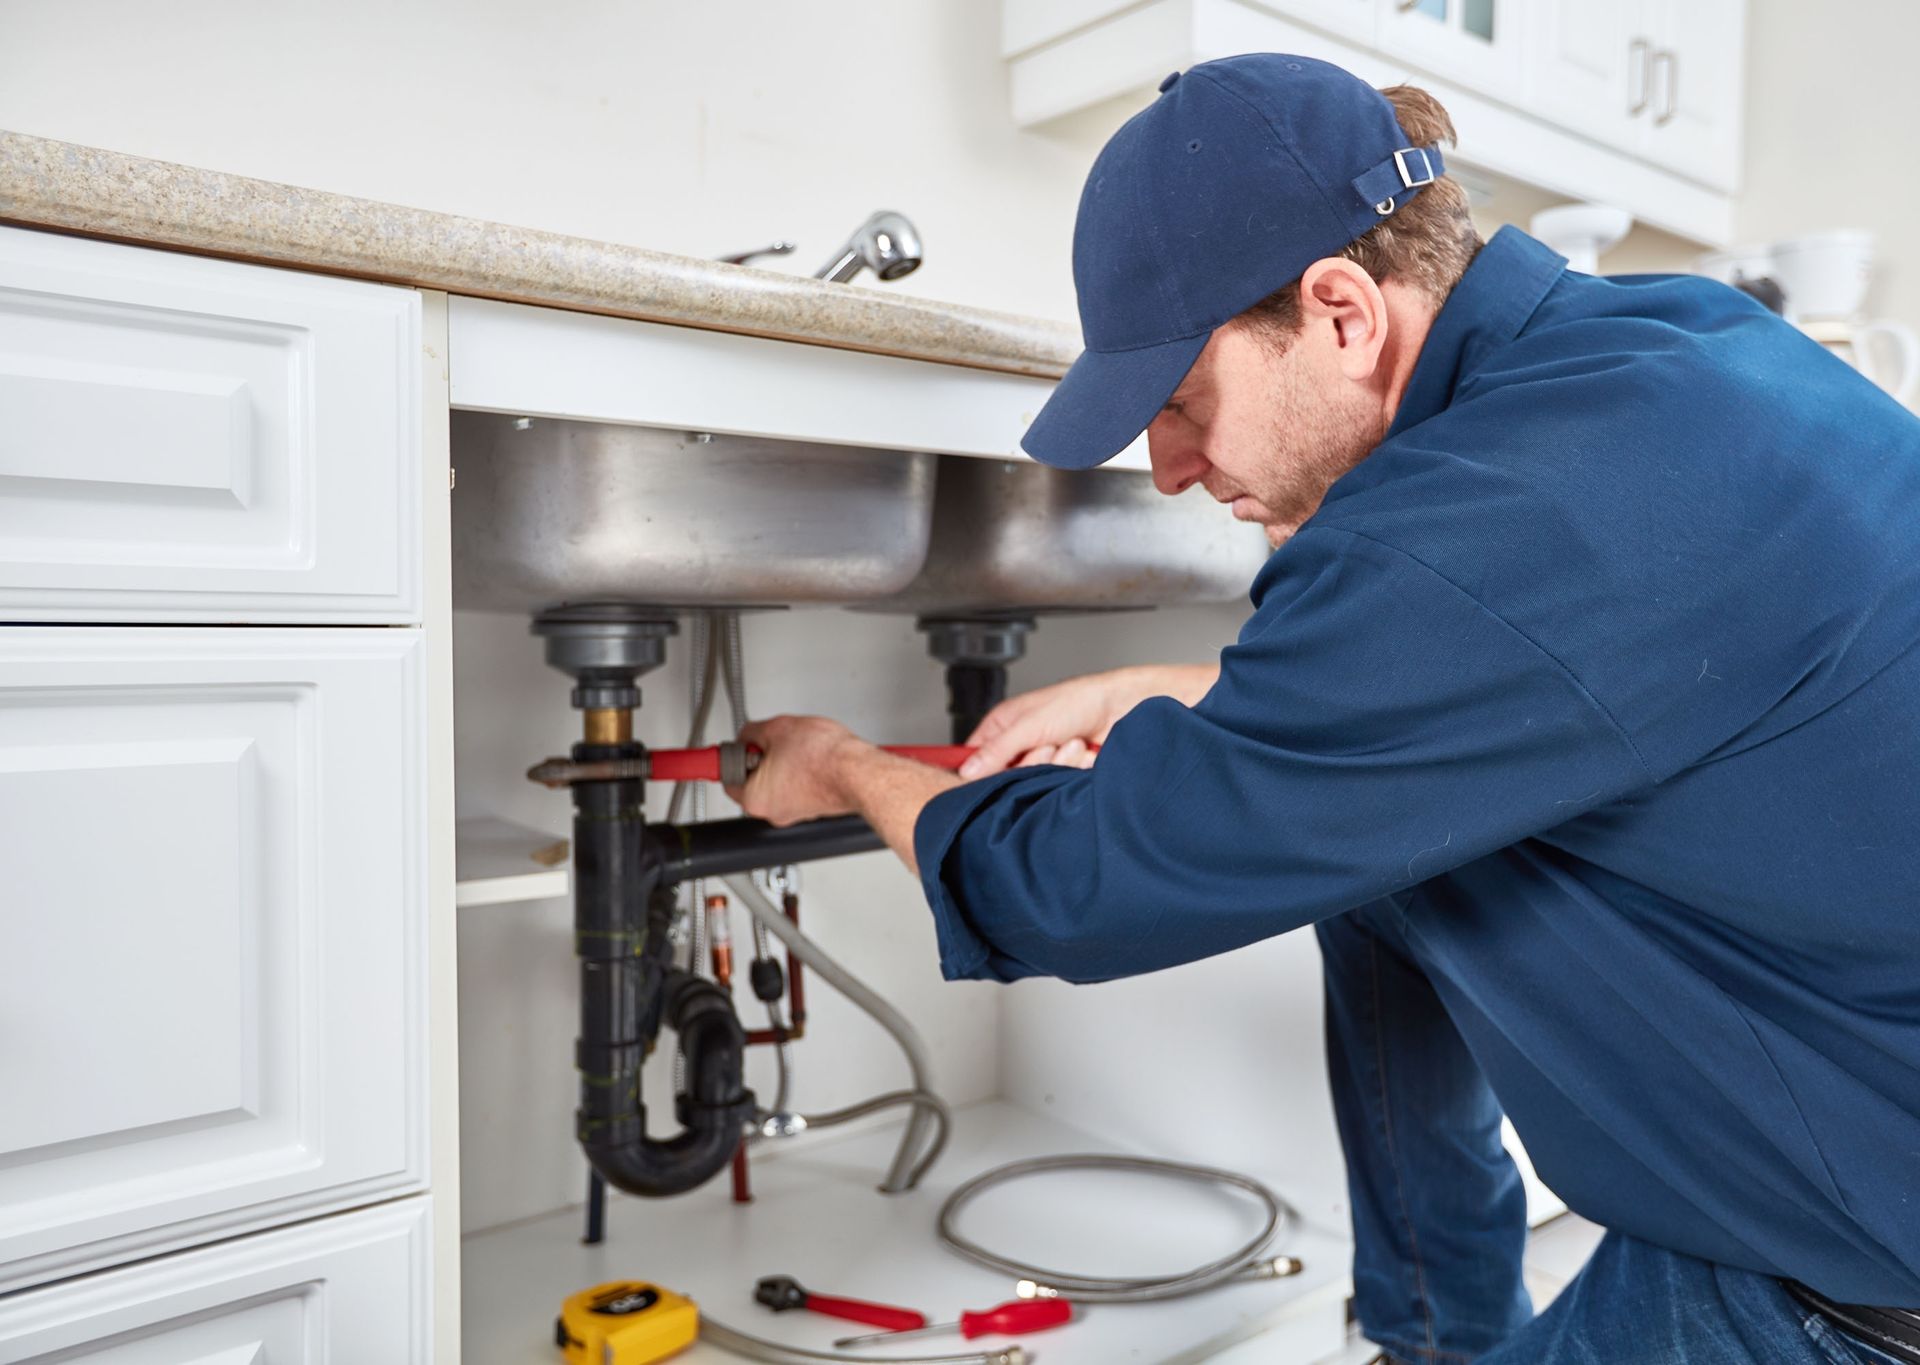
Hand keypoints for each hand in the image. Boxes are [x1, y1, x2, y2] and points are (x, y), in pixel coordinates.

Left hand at [726, 715, 863, 827]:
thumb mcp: (776, 728)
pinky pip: (800, 786)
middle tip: (775, 741)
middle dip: (763, 757)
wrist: (859, 772)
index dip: (734, 755)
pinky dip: (803, 771)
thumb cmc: (823, 758)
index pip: (728, 777)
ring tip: (800, 747)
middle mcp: (774, 812)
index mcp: (754, 798)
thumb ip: (752, 732)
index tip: (736, 748)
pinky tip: (813, 757)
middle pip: (755, 780)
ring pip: (779, 782)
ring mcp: (796, 812)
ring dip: (785, 763)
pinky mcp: (815, 807)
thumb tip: (748, 734)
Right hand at [960, 663, 1218, 778]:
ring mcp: (1044, 759)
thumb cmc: (1080, 701)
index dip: (980, 771)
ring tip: (1071, 743)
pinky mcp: (1064, 773)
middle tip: (1047, 746)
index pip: (974, 758)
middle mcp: (1021, 743)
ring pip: (1033, 782)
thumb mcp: (1030, 723)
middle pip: (1006, 775)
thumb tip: (967, 771)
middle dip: (1030, 763)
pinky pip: (1056, 785)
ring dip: (1056, 764)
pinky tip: (1083, 753)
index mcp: (1003, 725)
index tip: (991, 776)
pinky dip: (1072, 769)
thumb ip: (996, 749)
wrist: (1124, 709)